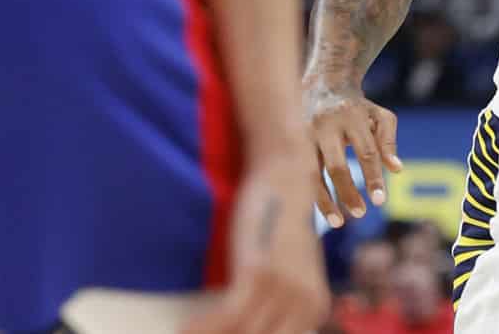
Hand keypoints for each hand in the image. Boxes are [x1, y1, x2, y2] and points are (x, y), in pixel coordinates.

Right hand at [183, 150, 329, 333]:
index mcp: (314, 311)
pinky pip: (228, 316)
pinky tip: (183, 331)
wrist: (286, 180)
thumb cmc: (280, 226)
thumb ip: (283, 305)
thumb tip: (253, 327)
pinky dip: (202, 327)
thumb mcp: (292, 273)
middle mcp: (306, 306)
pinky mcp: (259, 274)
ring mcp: (284, 291)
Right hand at [304, 80, 400, 226]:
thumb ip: (388, 140)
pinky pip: (299, 174)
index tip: (380, 201)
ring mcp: (304, 133)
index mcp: (351, 117)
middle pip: (336, 165)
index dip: (373, 178)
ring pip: (310, 173)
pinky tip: (320, 210)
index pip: (365, 152)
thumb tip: (396, 170)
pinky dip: (309, 194)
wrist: (321, 83)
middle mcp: (325, 124)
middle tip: (361, 213)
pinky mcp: (291, 142)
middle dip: (348, 192)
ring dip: (324, 200)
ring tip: (338, 222)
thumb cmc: (357, 106)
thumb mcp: (379, 115)